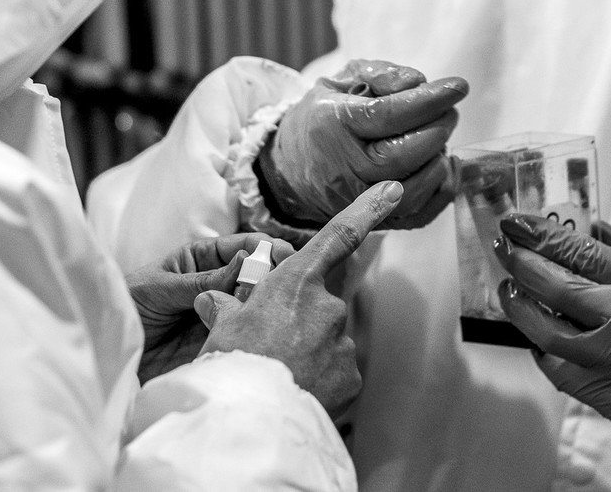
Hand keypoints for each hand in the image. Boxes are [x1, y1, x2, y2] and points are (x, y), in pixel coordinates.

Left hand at [126, 233, 296, 382]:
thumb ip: (201, 280)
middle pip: (256, 276)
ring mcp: (220, 313)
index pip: (243, 246)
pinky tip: (260, 336)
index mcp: (203, 259)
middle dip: (272, 277)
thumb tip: (245, 261)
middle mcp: (217, 284)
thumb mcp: (160, 287)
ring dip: (264, 307)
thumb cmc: (127, 305)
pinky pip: (240, 335)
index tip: (283, 255)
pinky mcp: (218, 341)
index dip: (265, 248)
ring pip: (253, 306)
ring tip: (273, 313)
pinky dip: (253, 334)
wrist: (106, 350)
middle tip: (284, 286)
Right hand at [196, 181, 403, 416]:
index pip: (337, 236)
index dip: (367, 208)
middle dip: (296, 319)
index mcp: (297, 283)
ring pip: (325, 340)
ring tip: (276, 374)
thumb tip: (215, 299)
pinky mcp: (350, 376)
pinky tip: (295, 390)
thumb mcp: (219, 328)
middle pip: (317, 304)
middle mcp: (327, 307)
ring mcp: (342, 342)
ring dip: (305, 352)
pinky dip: (318, 378)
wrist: (250, 420)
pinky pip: (334, 370)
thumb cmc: (232, 366)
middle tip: (266, 344)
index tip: (394, 190)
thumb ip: (226, 307)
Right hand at [260, 59, 468, 228]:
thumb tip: (418, 82)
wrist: (291, 167)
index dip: (428, 100)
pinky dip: (442, 189)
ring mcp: (358, 201)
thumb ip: (380, 74)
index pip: (388, 115)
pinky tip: (444, 164)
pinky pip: (419, 214)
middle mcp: (344, 168)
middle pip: (403, 155)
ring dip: (439, 159)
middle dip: (438, 128)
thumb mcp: (342, 81)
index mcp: (333, 125)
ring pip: (414, 189)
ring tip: (439, 136)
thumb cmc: (324, 117)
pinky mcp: (375, 222)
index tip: (458, 86)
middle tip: (449, 111)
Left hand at [493, 214, 610, 454]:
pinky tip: (532, 328)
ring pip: (542, 328)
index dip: (540, 234)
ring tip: (508, 287)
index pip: (578, 250)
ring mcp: (604, 357)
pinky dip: (536, 343)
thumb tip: (586, 224)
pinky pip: (550, 363)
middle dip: (520, 261)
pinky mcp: (594, 389)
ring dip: (517, 303)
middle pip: (553, 285)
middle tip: (503, 246)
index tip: (517, 222)